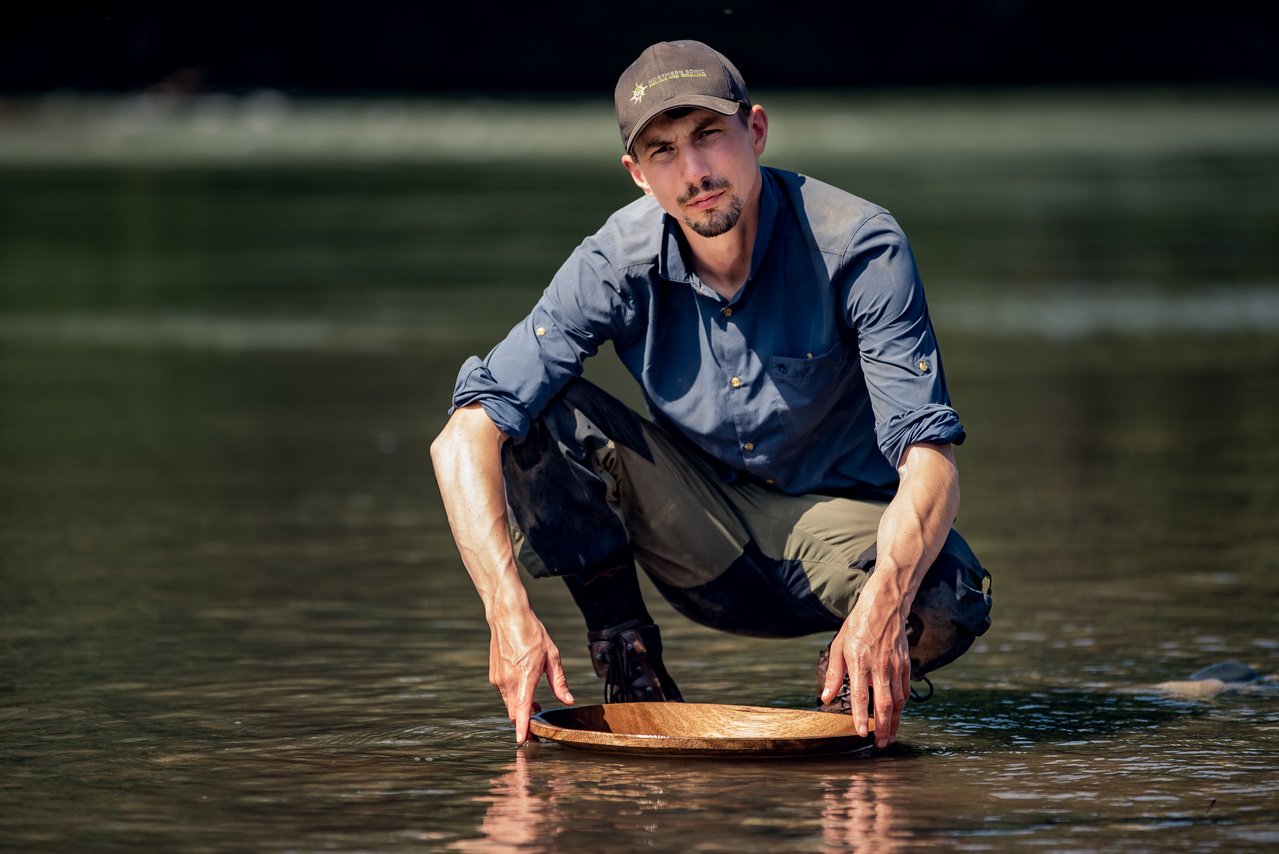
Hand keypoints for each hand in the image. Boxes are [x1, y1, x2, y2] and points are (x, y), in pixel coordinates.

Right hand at [487, 605, 574, 743]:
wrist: (507, 617)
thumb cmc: (532, 633)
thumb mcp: (552, 656)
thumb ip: (559, 682)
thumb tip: (568, 700)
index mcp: (525, 677)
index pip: (523, 709)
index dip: (523, 727)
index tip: (522, 740)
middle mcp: (508, 681)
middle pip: (515, 713)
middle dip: (526, 721)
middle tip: (541, 719)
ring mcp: (498, 680)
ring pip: (509, 705)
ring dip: (521, 709)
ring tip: (537, 704)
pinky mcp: (494, 677)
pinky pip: (505, 694)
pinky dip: (514, 698)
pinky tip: (525, 689)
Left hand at [819, 581, 911, 748]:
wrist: (884, 607)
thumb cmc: (858, 625)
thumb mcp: (839, 645)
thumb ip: (834, 674)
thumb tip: (826, 697)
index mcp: (859, 662)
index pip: (861, 696)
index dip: (861, 717)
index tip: (861, 733)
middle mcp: (880, 667)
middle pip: (885, 705)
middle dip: (884, 728)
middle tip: (880, 744)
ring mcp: (896, 667)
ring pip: (898, 702)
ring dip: (895, 722)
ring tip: (889, 736)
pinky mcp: (906, 665)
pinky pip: (905, 691)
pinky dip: (902, 706)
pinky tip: (897, 715)